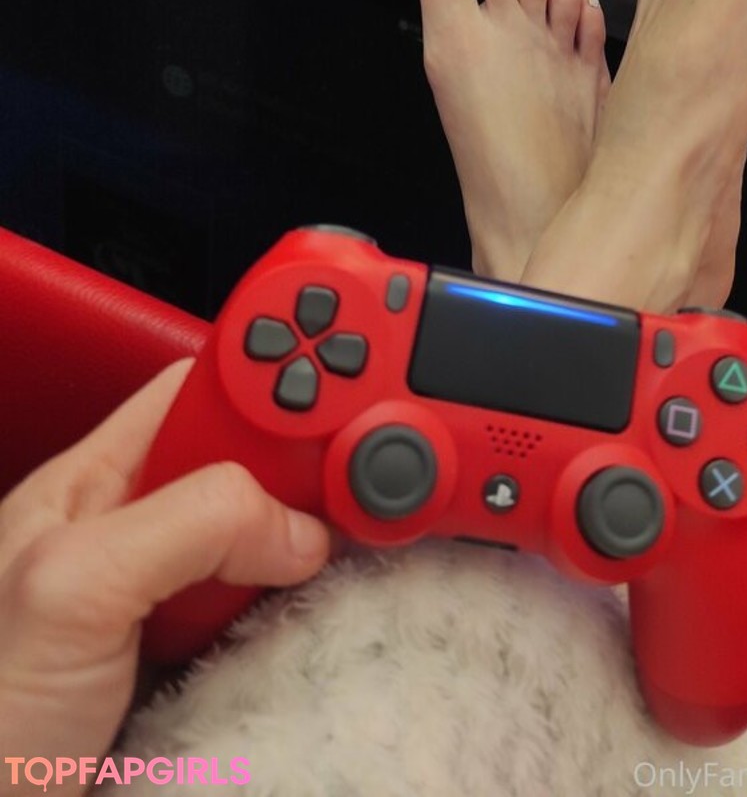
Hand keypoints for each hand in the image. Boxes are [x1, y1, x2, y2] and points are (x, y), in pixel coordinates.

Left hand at [0, 360, 329, 783]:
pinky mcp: (202, 671)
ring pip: (274, 544)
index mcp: (95, 485)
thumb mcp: (73, 587)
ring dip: (321, 547)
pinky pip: (278, 623)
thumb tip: (298, 521)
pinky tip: (333, 621)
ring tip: (366, 546)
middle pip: (254, 463)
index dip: (271, 382)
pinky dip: (315, 621)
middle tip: (367, 484)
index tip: (345, 396)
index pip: (203, 392)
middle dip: (312, 465)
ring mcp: (171, 607)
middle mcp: (139, 536)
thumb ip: (185, 521)